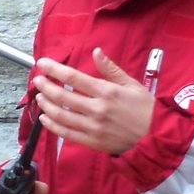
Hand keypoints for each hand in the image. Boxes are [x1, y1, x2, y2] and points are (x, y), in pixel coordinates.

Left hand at [31, 49, 153, 154]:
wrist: (156, 138)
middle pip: (63, 96)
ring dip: (46, 105)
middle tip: (37, 80)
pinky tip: (45, 118)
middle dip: (46, 86)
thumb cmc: (146, 109)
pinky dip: (53, 126)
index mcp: (107, 92)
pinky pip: (67, 134)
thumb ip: (111, 69)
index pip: (74, 78)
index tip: (43, 63)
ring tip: (40, 97)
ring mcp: (93, 127)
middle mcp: (97, 109)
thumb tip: (96, 52)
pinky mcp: (92, 142)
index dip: (55, 69)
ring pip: (61, 115)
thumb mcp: (132, 84)